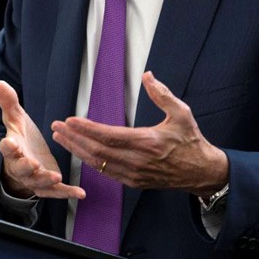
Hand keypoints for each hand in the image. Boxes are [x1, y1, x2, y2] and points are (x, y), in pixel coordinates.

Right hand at [0, 80, 85, 199]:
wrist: (24, 160)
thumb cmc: (20, 138)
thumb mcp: (15, 118)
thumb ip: (8, 102)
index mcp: (12, 148)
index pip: (7, 148)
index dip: (8, 146)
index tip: (9, 143)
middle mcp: (20, 166)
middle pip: (21, 168)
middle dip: (26, 166)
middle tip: (32, 164)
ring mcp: (33, 178)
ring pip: (37, 183)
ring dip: (45, 180)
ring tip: (56, 176)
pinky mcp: (47, 186)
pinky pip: (55, 192)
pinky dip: (67, 193)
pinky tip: (80, 193)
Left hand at [50, 71, 228, 196]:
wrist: (201, 172)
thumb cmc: (190, 141)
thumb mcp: (181, 113)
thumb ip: (161, 94)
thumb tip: (147, 75)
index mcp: (147, 142)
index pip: (108, 136)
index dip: (86, 128)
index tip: (70, 120)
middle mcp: (137, 161)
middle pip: (96, 151)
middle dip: (73, 138)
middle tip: (57, 128)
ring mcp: (134, 174)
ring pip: (98, 164)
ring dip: (77, 150)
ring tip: (61, 138)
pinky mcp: (134, 182)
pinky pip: (106, 173)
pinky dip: (90, 162)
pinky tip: (80, 152)